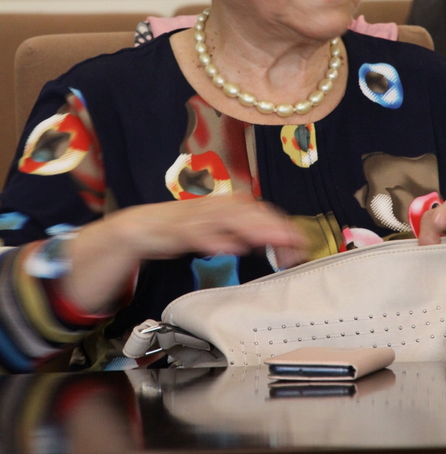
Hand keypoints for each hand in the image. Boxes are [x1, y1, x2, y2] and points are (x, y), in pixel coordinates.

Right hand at [64, 193, 306, 312]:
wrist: (139, 226)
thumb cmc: (181, 228)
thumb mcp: (215, 231)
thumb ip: (239, 234)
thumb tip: (267, 242)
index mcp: (225, 206)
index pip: (259, 211)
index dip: (280, 225)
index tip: (300, 242)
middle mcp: (213, 207)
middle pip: (248, 212)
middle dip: (272, 226)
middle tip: (294, 242)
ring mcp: (195, 217)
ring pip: (226, 219)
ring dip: (249, 228)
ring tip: (269, 239)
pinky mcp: (176, 229)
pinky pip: (195, 233)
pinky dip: (210, 239)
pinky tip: (225, 247)